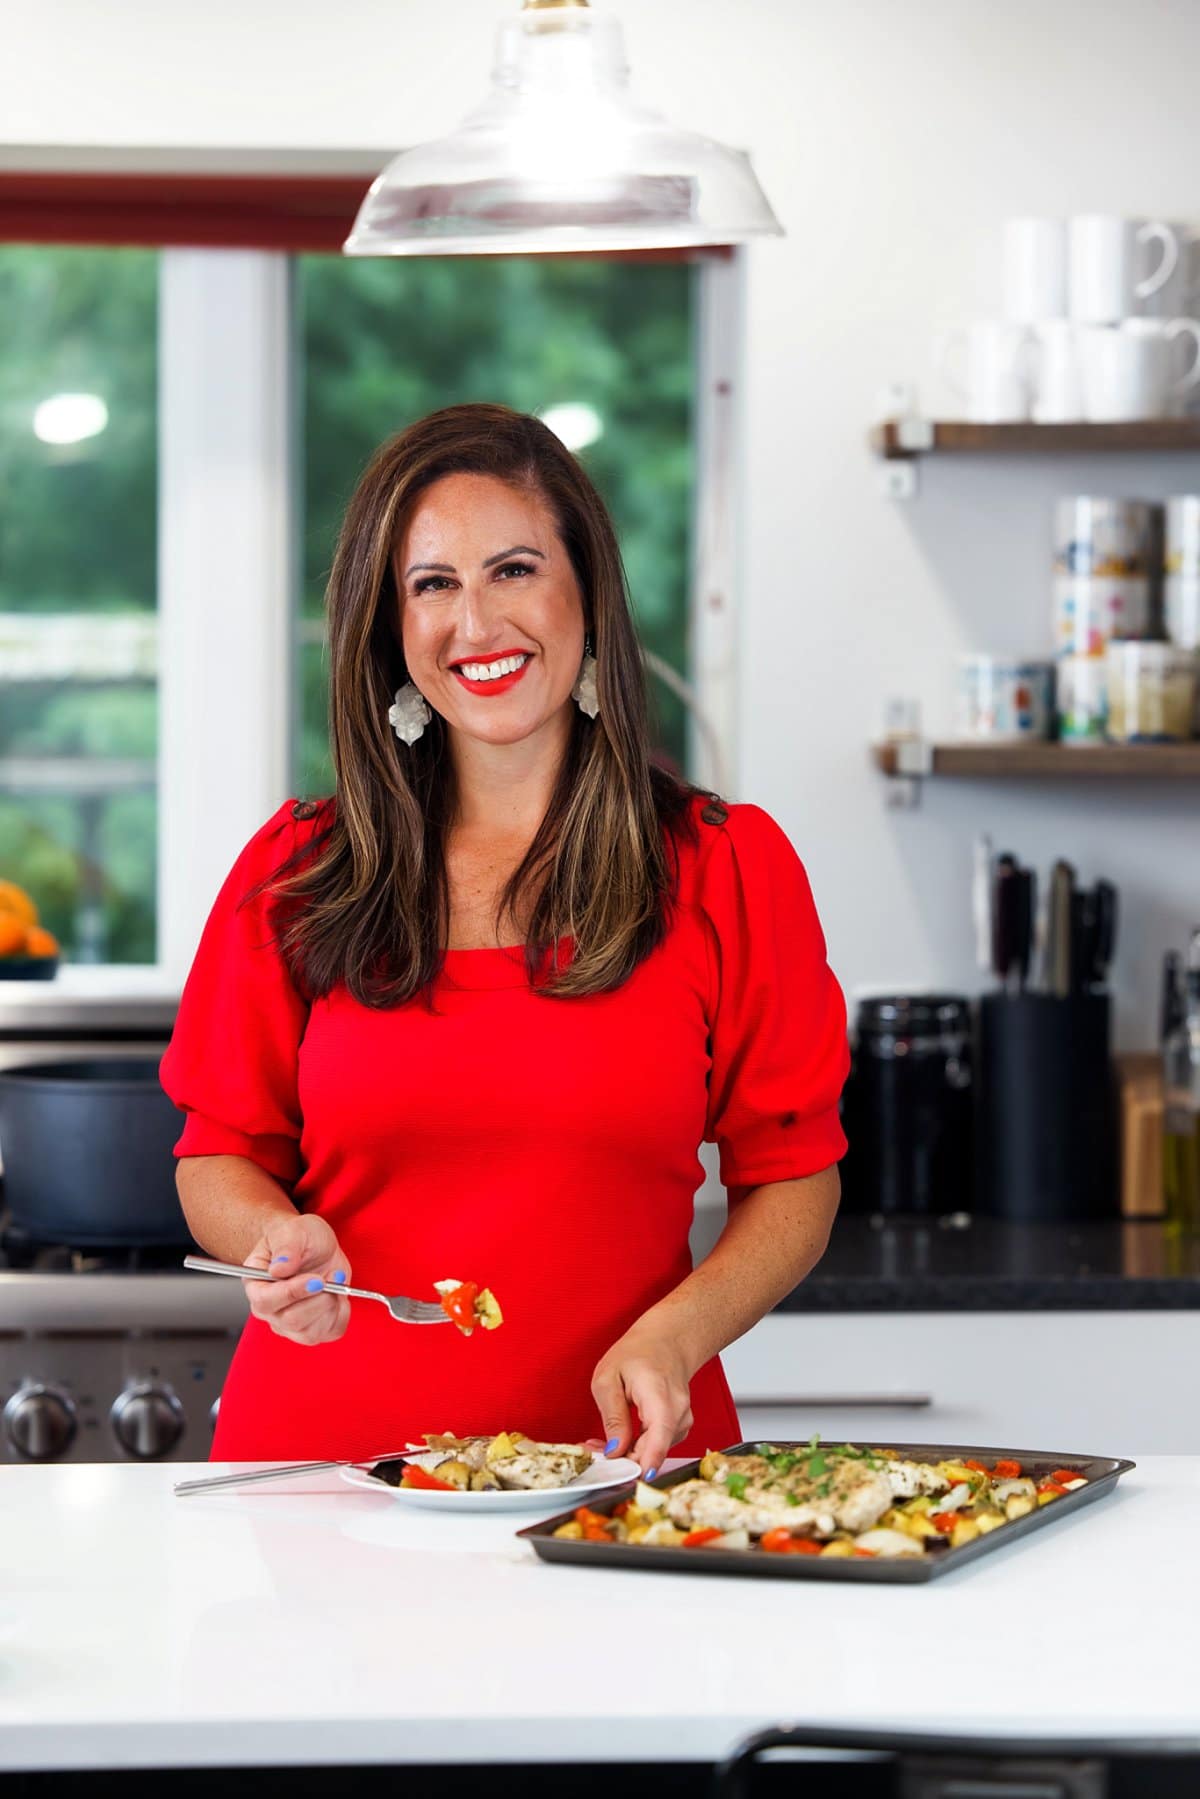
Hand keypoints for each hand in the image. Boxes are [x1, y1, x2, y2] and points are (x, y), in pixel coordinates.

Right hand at [241, 1212, 350, 1346]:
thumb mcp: (292, 1230)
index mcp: (256, 1284)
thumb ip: (286, 1247)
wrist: (314, 1246)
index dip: (292, 1293)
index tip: (316, 1280)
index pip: (265, 1301)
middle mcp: (269, 1310)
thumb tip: (279, 1268)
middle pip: (291, 1320)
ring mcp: (288, 1325)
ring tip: (334, 1279)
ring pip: (310, 1332)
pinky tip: (338, 1294)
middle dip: (318, 1298)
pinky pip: (331, 1332)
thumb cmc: (297, 1238)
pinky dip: (342, 1313)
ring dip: (331, 1304)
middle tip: (332, 1276)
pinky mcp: (312, 1329)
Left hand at [591, 1317, 694, 1477]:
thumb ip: (613, 1417)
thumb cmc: (639, 1352)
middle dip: (620, 1459)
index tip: (610, 1473)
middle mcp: (678, 1416)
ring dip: (627, 1453)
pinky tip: (623, 1437)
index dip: (633, 1468)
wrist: (667, 1340)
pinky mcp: (679, 1427)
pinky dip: (638, 1446)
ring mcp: (683, 1423)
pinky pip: (657, 1446)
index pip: (655, 1448)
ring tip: (603, 1440)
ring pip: (653, 1453)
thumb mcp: (609, 1378)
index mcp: (660, 1401)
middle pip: (651, 1456)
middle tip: (592, 1449)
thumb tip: (615, 1451)